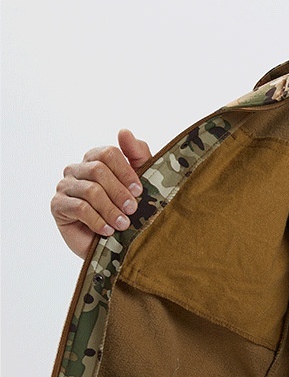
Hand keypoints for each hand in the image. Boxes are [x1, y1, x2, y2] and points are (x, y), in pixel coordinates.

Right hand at [52, 128, 151, 258]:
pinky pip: (79, 208)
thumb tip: (124, 131)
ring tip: (123, 224)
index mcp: (95, 160)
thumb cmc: (129, 212)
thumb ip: (137, 155)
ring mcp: (65, 186)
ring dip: (111, 209)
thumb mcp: (141, 182)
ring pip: (90, 190)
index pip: (108, 153)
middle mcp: (77, 169)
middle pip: (98, 169)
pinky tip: (108, 231)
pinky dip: (97, 220)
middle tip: (133, 209)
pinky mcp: (58, 205)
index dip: (126, 171)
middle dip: (119, 192)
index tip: (140, 190)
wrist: (116, 245)